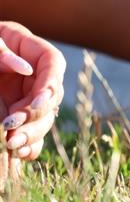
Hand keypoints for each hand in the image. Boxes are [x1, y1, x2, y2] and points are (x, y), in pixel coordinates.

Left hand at [0, 21, 64, 183]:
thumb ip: (1, 52)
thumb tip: (27, 70)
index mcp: (29, 49)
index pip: (53, 63)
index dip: (51, 83)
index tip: (39, 102)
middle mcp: (33, 75)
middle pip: (51, 96)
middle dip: (35, 114)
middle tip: (11, 126)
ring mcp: (25, 96)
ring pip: (44, 118)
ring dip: (32, 133)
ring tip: (11, 144)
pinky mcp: (17, 116)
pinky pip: (32, 133)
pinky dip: (29, 146)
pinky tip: (18, 152)